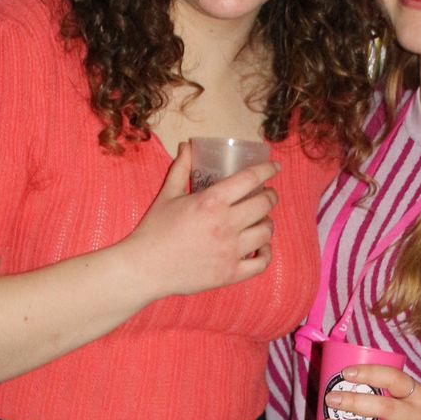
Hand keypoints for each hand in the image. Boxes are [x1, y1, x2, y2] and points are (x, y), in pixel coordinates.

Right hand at [126, 144, 277, 300]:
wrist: (144, 268)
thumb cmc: (154, 230)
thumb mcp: (168, 194)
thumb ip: (181, 168)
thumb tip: (187, 146)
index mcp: (211, 201)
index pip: (250, 179)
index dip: (267, 170)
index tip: (275, 168)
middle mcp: (225, 224)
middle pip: (264, 205)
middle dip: (270, 196)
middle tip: (268, 195)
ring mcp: (230, 251)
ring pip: (266, 232)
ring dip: (268, 223)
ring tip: (262, 221)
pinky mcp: (230, 273)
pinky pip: (261, 263)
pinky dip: (266, 253)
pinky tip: (261, 248)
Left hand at [321, 364, 420, 419]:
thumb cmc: (410, 410)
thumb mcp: (407, 395)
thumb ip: (383, 384)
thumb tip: (338, 369)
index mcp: (419, 396)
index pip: (395, 379)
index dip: (370, 374)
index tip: (345, 373)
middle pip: (386, 409)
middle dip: (355, 402)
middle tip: (331, 398)